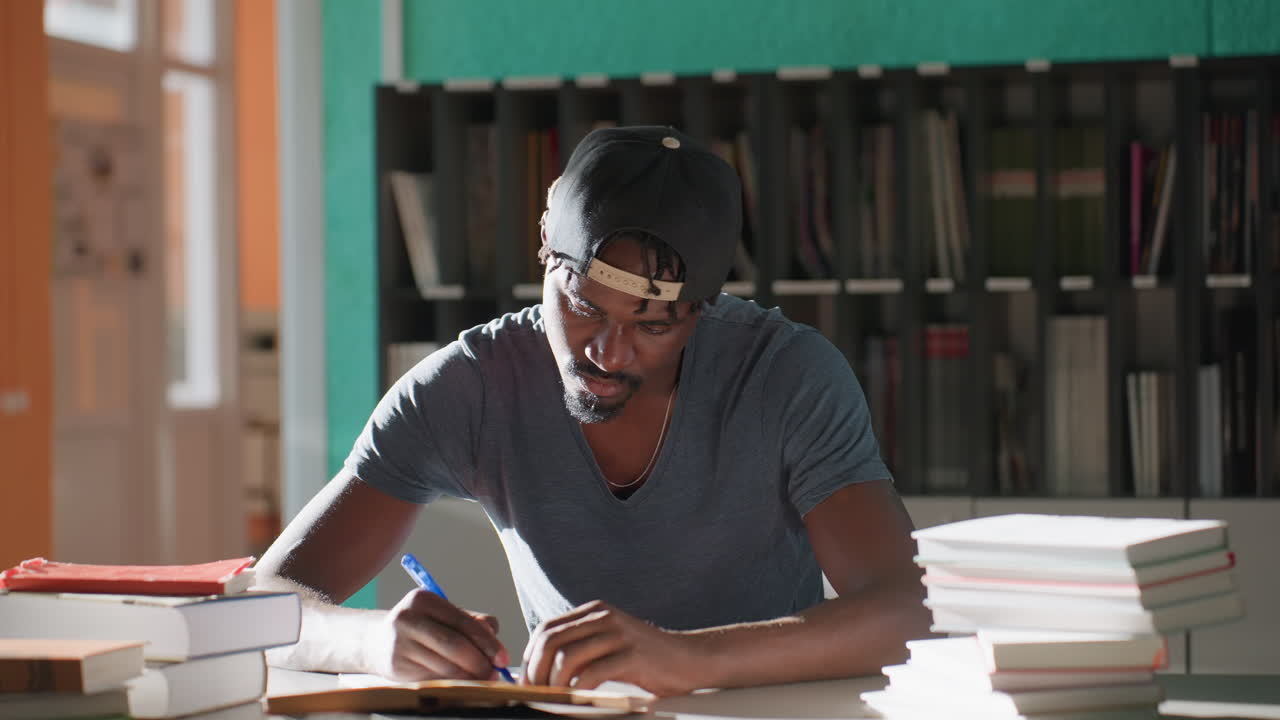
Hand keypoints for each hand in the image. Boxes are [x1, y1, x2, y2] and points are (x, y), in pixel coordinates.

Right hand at [366, 589, 508, 681]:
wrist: (377, 642)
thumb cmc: (422, 627)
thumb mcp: (444, 615)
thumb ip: (473, 622)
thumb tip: (495, 636)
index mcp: (423, 600)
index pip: (463, 622)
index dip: (487, 642)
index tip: (503, 658)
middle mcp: (408, 619)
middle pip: (454, 646)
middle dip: (480, 663)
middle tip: (494, 673)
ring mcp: (399, 644)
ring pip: (445, 667)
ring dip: (469, 677)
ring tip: (482, 680)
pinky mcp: (396, 667)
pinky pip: (433, 679)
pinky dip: (453, 684)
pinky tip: (462, 684)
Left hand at [522, 600, 706, 695]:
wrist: (689, 659)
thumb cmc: (646, 660)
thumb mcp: (608, 647)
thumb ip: (581, 652)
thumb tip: (542, 674)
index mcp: (594, 612)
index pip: (547, 629)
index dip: (530, 656)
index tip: (526, 681)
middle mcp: (603, 617)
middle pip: (551, 641)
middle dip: (536, 671)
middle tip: (534, 694)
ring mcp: (618, 634)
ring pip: (567, 657)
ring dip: (553, 683)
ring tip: (554, 699)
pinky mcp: (632, 655)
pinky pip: (593, 673)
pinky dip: (578, 691)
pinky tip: (578, 701)